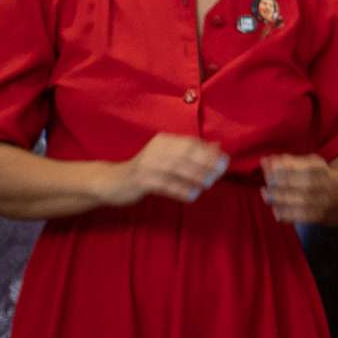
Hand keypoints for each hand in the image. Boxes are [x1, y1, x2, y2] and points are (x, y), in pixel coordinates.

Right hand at [110, 133, 226, 205]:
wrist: (113, 181)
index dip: (208, 151)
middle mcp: (155, 149)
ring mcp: (147, 165)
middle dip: (204, 162)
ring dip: (194, 176)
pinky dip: (179, 189)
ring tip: (209, 183)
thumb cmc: (146, 170)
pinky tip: (192, 195)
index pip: (190, 143)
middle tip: (220, 171)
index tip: (224, 159)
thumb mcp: (168, 156)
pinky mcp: (140, 180)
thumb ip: (191, 151)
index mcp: (164, 141)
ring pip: (175, 169)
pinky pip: (164, 185)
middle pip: (184, 154)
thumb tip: (217, 146)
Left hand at [261, 153, 335, 224]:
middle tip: (266, 182)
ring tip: (266, 194)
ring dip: (281, 199)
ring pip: (303, 201)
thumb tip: (266, 160)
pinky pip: (302, 217)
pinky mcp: (320, 216)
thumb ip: (287, 162)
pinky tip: (275, 210)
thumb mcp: (308, 164)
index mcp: (323, 170)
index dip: (287, 167)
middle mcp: (326, 186)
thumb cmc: (318, 175)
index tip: (270, 165)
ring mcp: (324, 202)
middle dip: (282, 183)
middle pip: (305, 184)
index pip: (306, 168)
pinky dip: (287, 214)